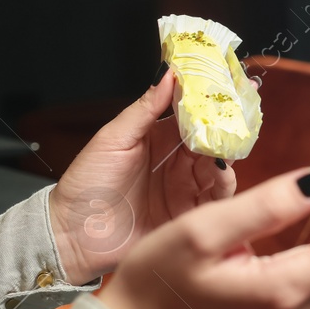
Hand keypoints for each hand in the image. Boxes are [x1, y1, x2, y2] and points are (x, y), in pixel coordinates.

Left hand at [49, 64, 233, 283]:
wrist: (74, 235)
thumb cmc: (87, 184)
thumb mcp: (114, 139)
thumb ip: (144, 108)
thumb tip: (167, 73)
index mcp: (159, 138)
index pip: (192, 114)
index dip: (208, 102)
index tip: (223, 88)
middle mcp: (176, 162)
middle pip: (211, 140)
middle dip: (225, 129)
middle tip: (234, 120)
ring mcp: (185, 189)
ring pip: (219, 167)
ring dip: (225, 155)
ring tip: (223, 149)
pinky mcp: (189, 216)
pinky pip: (217, 199)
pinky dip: (225, 185)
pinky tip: (221, 174)